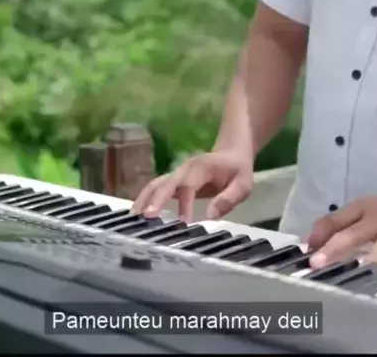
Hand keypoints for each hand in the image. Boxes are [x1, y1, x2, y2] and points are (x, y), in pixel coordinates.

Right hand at [131, 151, 252, 221]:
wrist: (231, 153)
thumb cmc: (238, 170)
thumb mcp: (243, 184)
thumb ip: (228, 198)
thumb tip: (210, 216)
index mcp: (201, 168)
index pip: (189, 185)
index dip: (185, 203)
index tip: (183, 222)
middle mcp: (185, 169)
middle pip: (165, 183)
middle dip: (155, 199)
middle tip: (145, 217)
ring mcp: (176, 174)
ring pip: (155, 184)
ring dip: (144, 199)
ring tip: (133, 218)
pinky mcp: (173, 181)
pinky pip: (156, 188)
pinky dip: (146, 199)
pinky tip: (137, 214)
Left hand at [307, 187, 376, 268]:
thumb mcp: (363, 214)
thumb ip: (338, 226)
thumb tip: (310, 241)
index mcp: (360, 209)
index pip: (335, 220)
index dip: (319, 234)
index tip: (306, 249)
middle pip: (353, 234)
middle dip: (334, 249)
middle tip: (317, 263)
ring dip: (370, 257)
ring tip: (355, 268)